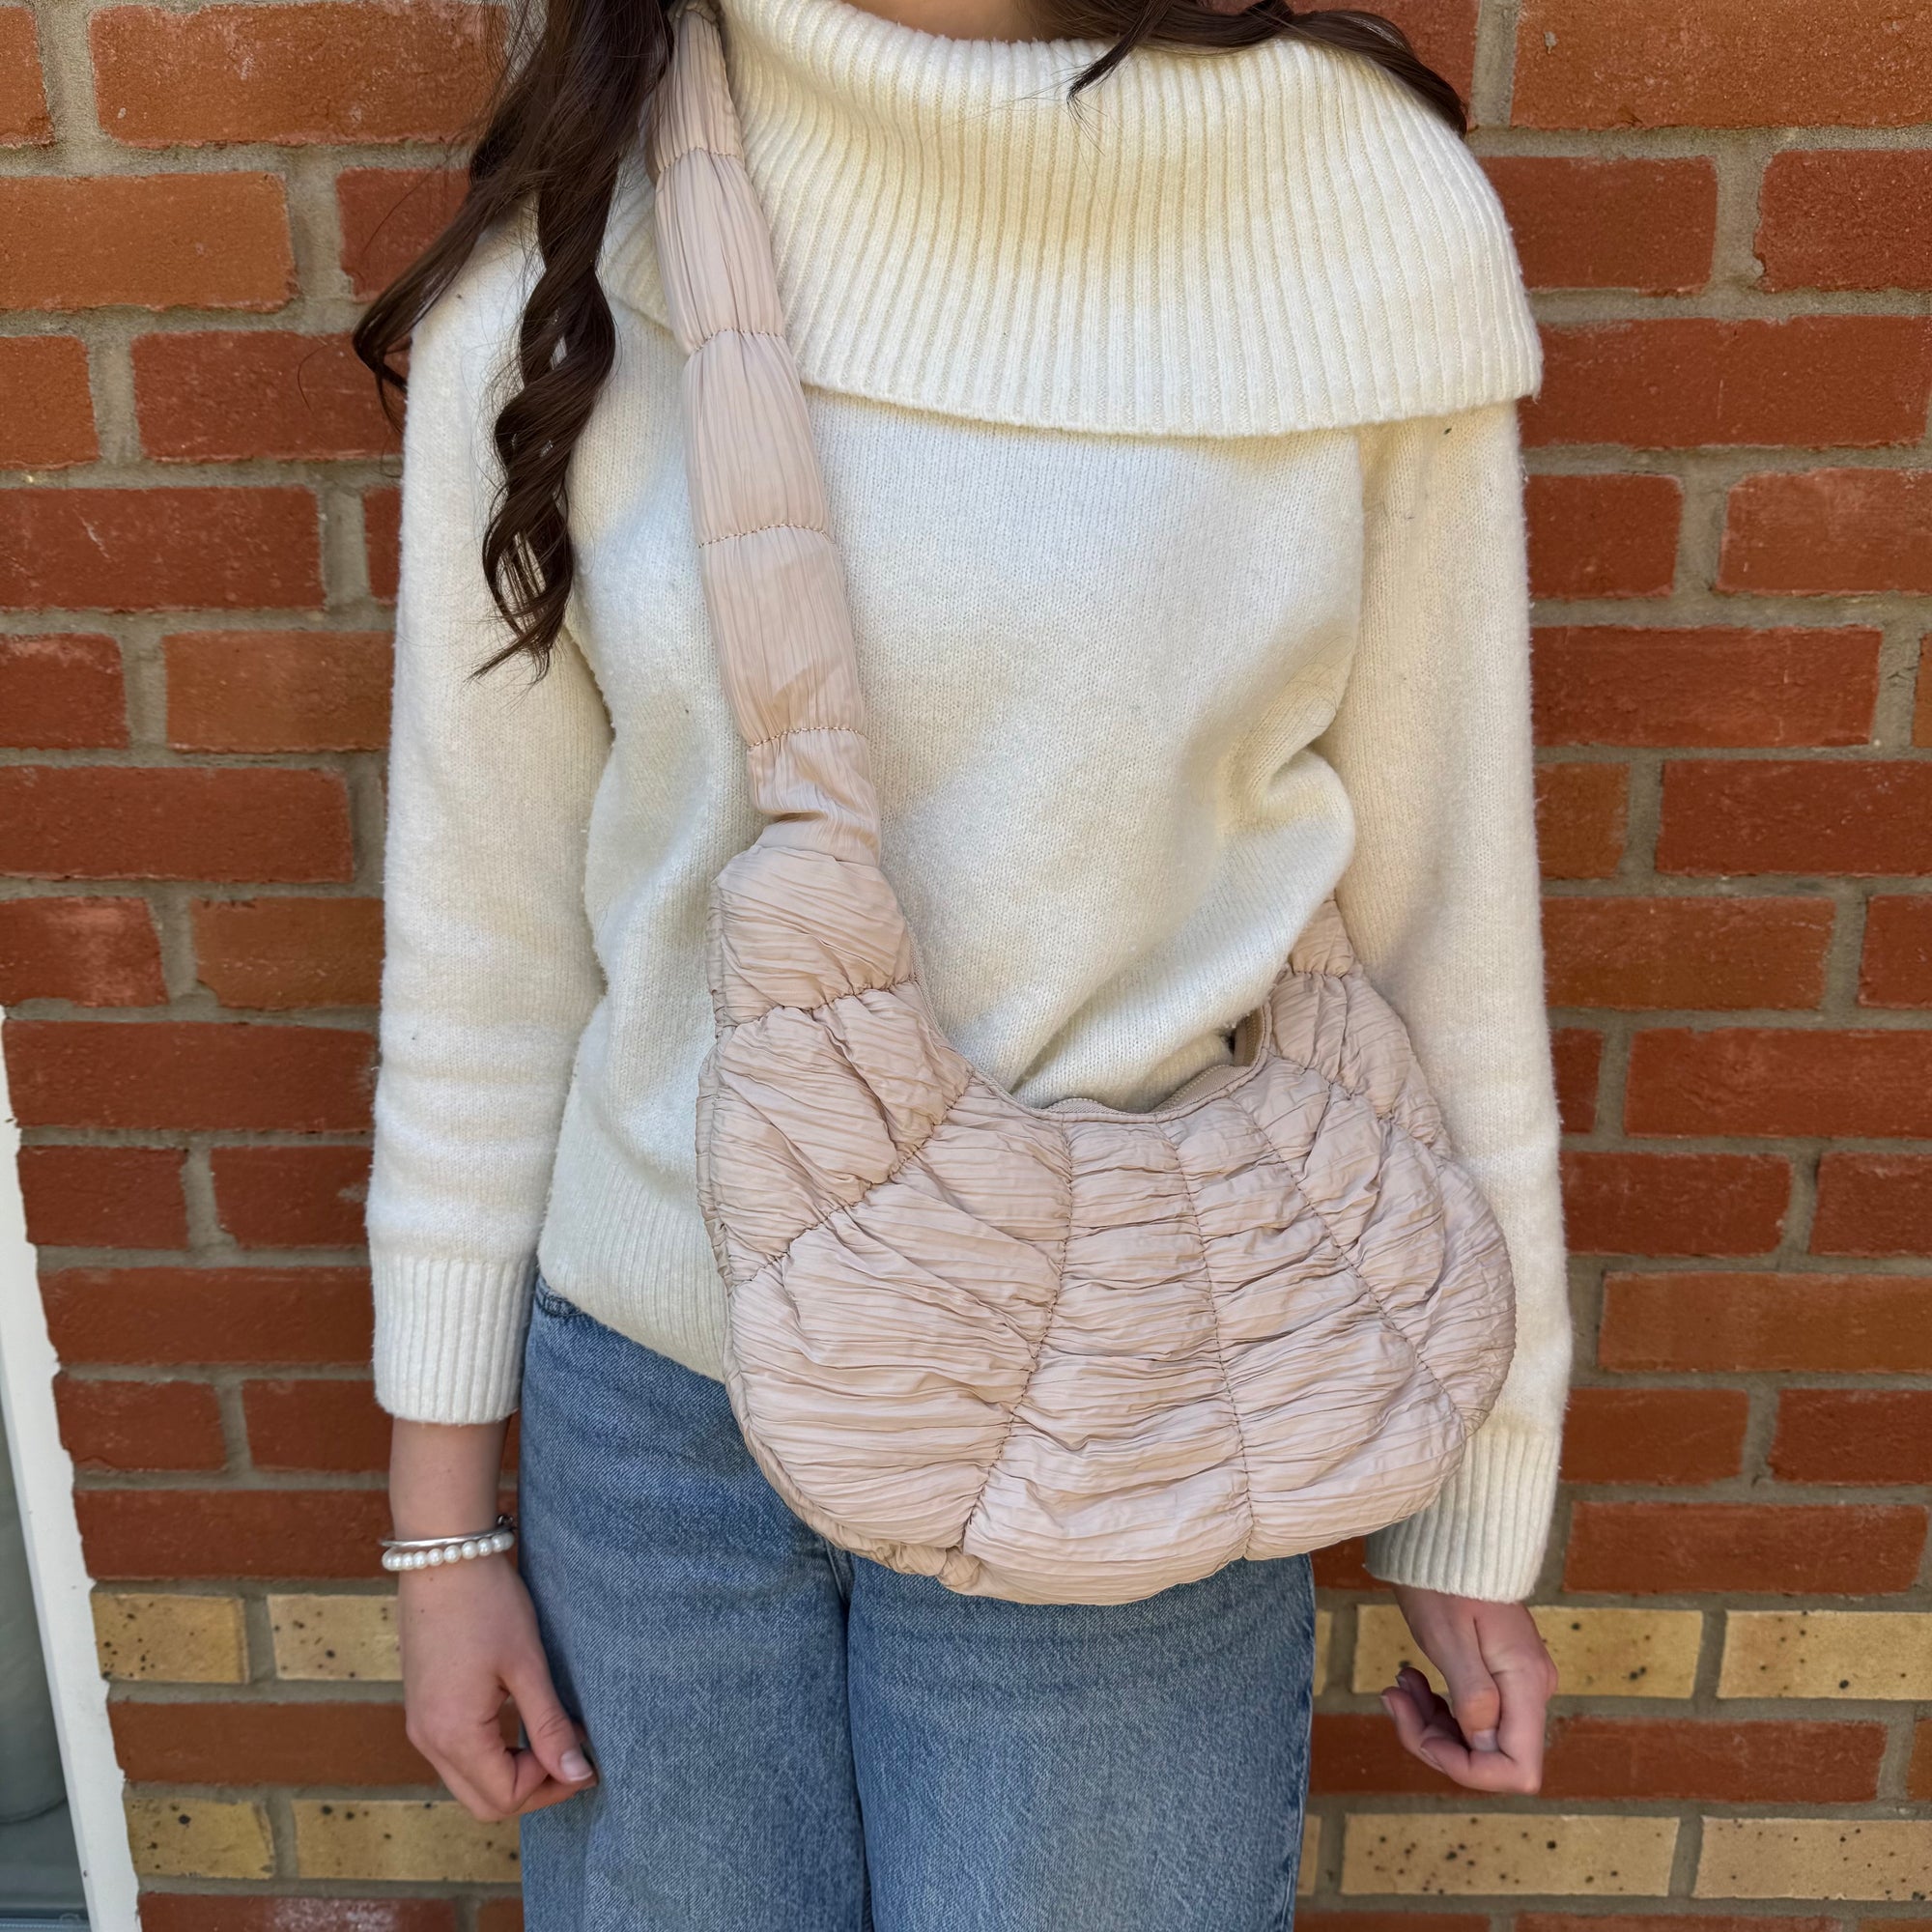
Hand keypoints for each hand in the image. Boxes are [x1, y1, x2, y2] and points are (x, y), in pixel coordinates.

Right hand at [398, 1549, 596, 1821]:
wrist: (443, 1556)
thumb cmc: (487, 1604)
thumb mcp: (527, 1665)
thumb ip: (549, 1725)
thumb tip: (577, 1774)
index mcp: (453, 1735)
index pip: (505, 1797)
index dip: (552, 1786)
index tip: (585, 1757)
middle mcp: (428, 1740)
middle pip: (483, 1801)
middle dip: (533, 1789)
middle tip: (572, 1758)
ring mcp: (420, 1724)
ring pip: (468, 1780)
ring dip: (512, 1772)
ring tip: (553, 1738)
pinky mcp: (422, 1707)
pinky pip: (456, 1755)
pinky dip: (492, 1754)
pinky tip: (522, 1722)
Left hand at [1379, 1585, 1556, 1792]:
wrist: (1447, 1535)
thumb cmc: (1444, 1577)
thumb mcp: (1449, 1636)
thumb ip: (1473, 1695)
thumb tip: (1482, 1745)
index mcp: (1526, 1684)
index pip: (1517, 1770)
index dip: (1466, 1769)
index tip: (1423, 1736)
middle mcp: (1531, 1689)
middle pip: (1489, 1756)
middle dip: (1435, 1742)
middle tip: (1394, 1699)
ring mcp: (1516, 1683)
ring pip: (1475, 1738)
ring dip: (1429, 1723)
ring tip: (1399, 1683)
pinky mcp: (1499, 1675)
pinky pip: (1470, 1714)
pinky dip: (1436, 1708)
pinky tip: (1411, 1680)